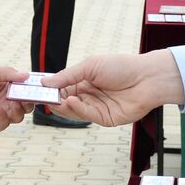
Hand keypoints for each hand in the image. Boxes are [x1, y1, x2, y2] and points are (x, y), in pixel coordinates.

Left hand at [0, 67, 29, 133]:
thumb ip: (7, 73)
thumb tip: (26, 75)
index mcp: (9, 87)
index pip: (27, 89)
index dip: (35, 88)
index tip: (40, 87)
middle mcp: (8, 101)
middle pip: (27, 104)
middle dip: (31, 101)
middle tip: (28, 97)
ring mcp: (1, 113)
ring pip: (19, 116)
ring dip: (19, 110)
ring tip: (13, 102)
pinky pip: (4, 123)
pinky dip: (3, 116)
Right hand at [46, 50, 184, 125]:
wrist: (147, 77)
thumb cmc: (121, 66)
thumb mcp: (90, 66)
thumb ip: (68, 75)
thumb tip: (47, 82)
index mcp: (84, 81)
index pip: (62, 87)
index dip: (50, 89)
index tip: (36, 89)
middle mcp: (89, 96)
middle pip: (65, 101)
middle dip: (53, 99)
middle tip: (40, 98)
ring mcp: (97, 108)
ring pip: (74, 111)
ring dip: (63, 105)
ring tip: (55, 99)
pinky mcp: (105, 119)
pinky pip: (87, 116)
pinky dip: (77, 109)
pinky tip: (70, 101)